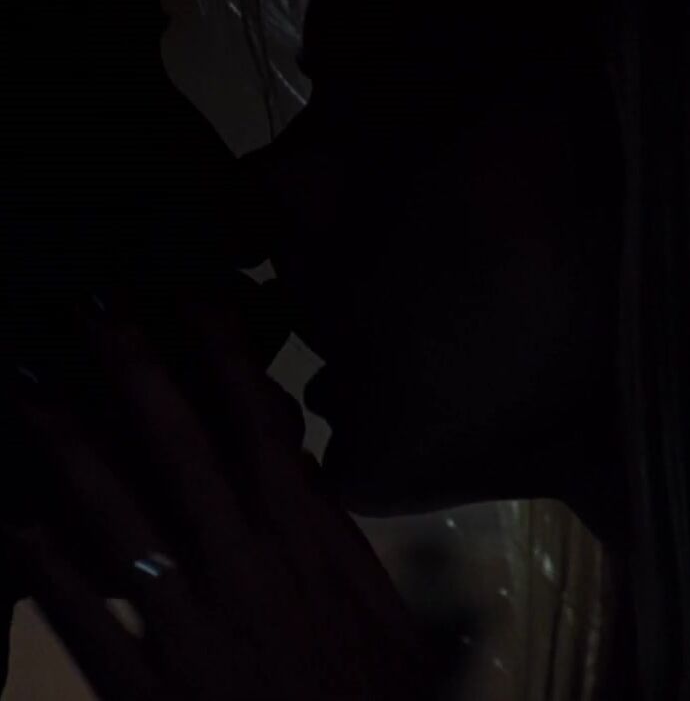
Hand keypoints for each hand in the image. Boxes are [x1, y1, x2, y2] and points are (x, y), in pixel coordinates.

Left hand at [0, 290, 430, 699]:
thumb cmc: (368, 694)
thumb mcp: (381, 608)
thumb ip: (339, 535)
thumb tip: (302, 466)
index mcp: (305, 546)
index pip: (260, 433)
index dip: (225, 363)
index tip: (197, 299)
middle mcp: (244, 567)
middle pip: (183, 454)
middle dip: (137, 374)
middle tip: (95, 309)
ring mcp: (191, 624)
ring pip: (121, 521)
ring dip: (69, 450)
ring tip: (28, 390)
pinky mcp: (148, 686)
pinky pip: (88, 619)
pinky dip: (47, 572)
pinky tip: (14, 526)